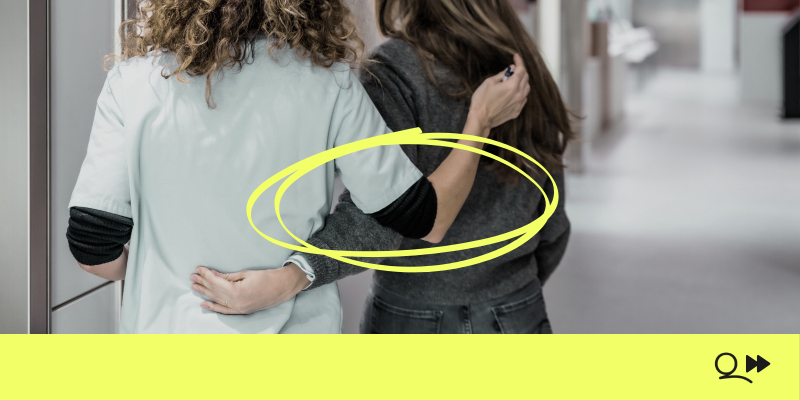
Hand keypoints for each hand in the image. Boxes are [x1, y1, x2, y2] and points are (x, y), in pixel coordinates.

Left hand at [189, 264, 310, 314]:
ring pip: (218, 300)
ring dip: (205, 293)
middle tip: (192, 277)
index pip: (216, 282)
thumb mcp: (246, 274)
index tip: (198, 269)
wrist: (282, 288)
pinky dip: (214, 307)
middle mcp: (236, 302)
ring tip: (194, 286)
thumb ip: (228, 277)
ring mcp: (239, 308)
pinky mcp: (242, 311)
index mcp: (237, 291)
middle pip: (215, 291)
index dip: (206, 274)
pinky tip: (204, 303)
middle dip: (203, 283)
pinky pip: (225, 310)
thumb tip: (213, 276)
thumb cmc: (266, 277)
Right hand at [467, 53, 530, 134]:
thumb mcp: (489, 82)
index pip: (521, 69)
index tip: (516, 56)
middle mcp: (519, 94)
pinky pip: (524, 98)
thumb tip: (510, 68)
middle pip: (526, 78)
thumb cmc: (482, 100)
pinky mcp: (517, 111)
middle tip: (512, 69)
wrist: (480, 119)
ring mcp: (519, 104)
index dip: (519, 61)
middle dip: (520, 71)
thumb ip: (502, 74)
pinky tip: (513, 92)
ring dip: (522, 81)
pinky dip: (521, 92)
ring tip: (513, 80)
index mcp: (512, 85)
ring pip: (527, 88)